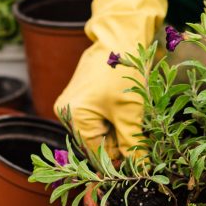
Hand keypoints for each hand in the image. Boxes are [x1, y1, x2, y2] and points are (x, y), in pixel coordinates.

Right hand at [55, 0, 166, 156]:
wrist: (120, 36)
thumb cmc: (124, 72)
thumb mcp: (131, 111)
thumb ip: (132, 143)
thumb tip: (140, 170)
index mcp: (73, 116)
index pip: (97, 152)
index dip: (120, 158)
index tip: (140, 160)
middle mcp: (65, 112)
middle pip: (95, 143)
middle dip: (118, 142)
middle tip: (140, 133)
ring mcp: (70, 103)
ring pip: (98, 131)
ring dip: (117, 129)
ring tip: (133, 115)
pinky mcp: (78, 96)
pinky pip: (96, 117)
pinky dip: (112, 118)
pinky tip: (124, 107)